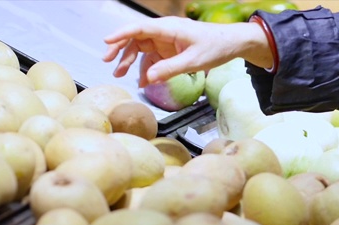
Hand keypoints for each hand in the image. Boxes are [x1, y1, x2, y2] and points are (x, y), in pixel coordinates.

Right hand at [102, 16, 272, 86]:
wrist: (232, 44)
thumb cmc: (216, 46)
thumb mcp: (193, 61)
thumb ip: (169, 69)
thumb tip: (148, 78)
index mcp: (168, 28)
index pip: (139, 28)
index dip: (121, 34)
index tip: (106, 41)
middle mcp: (164, 32)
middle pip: (136, 38)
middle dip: (120, 49)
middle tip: (108, 62)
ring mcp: (167, 41)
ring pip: (142, 48)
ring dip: (130, 60)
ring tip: (120, 74)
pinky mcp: (171, 50)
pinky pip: (153, 58)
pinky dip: (147, 69)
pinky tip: (142, 81)